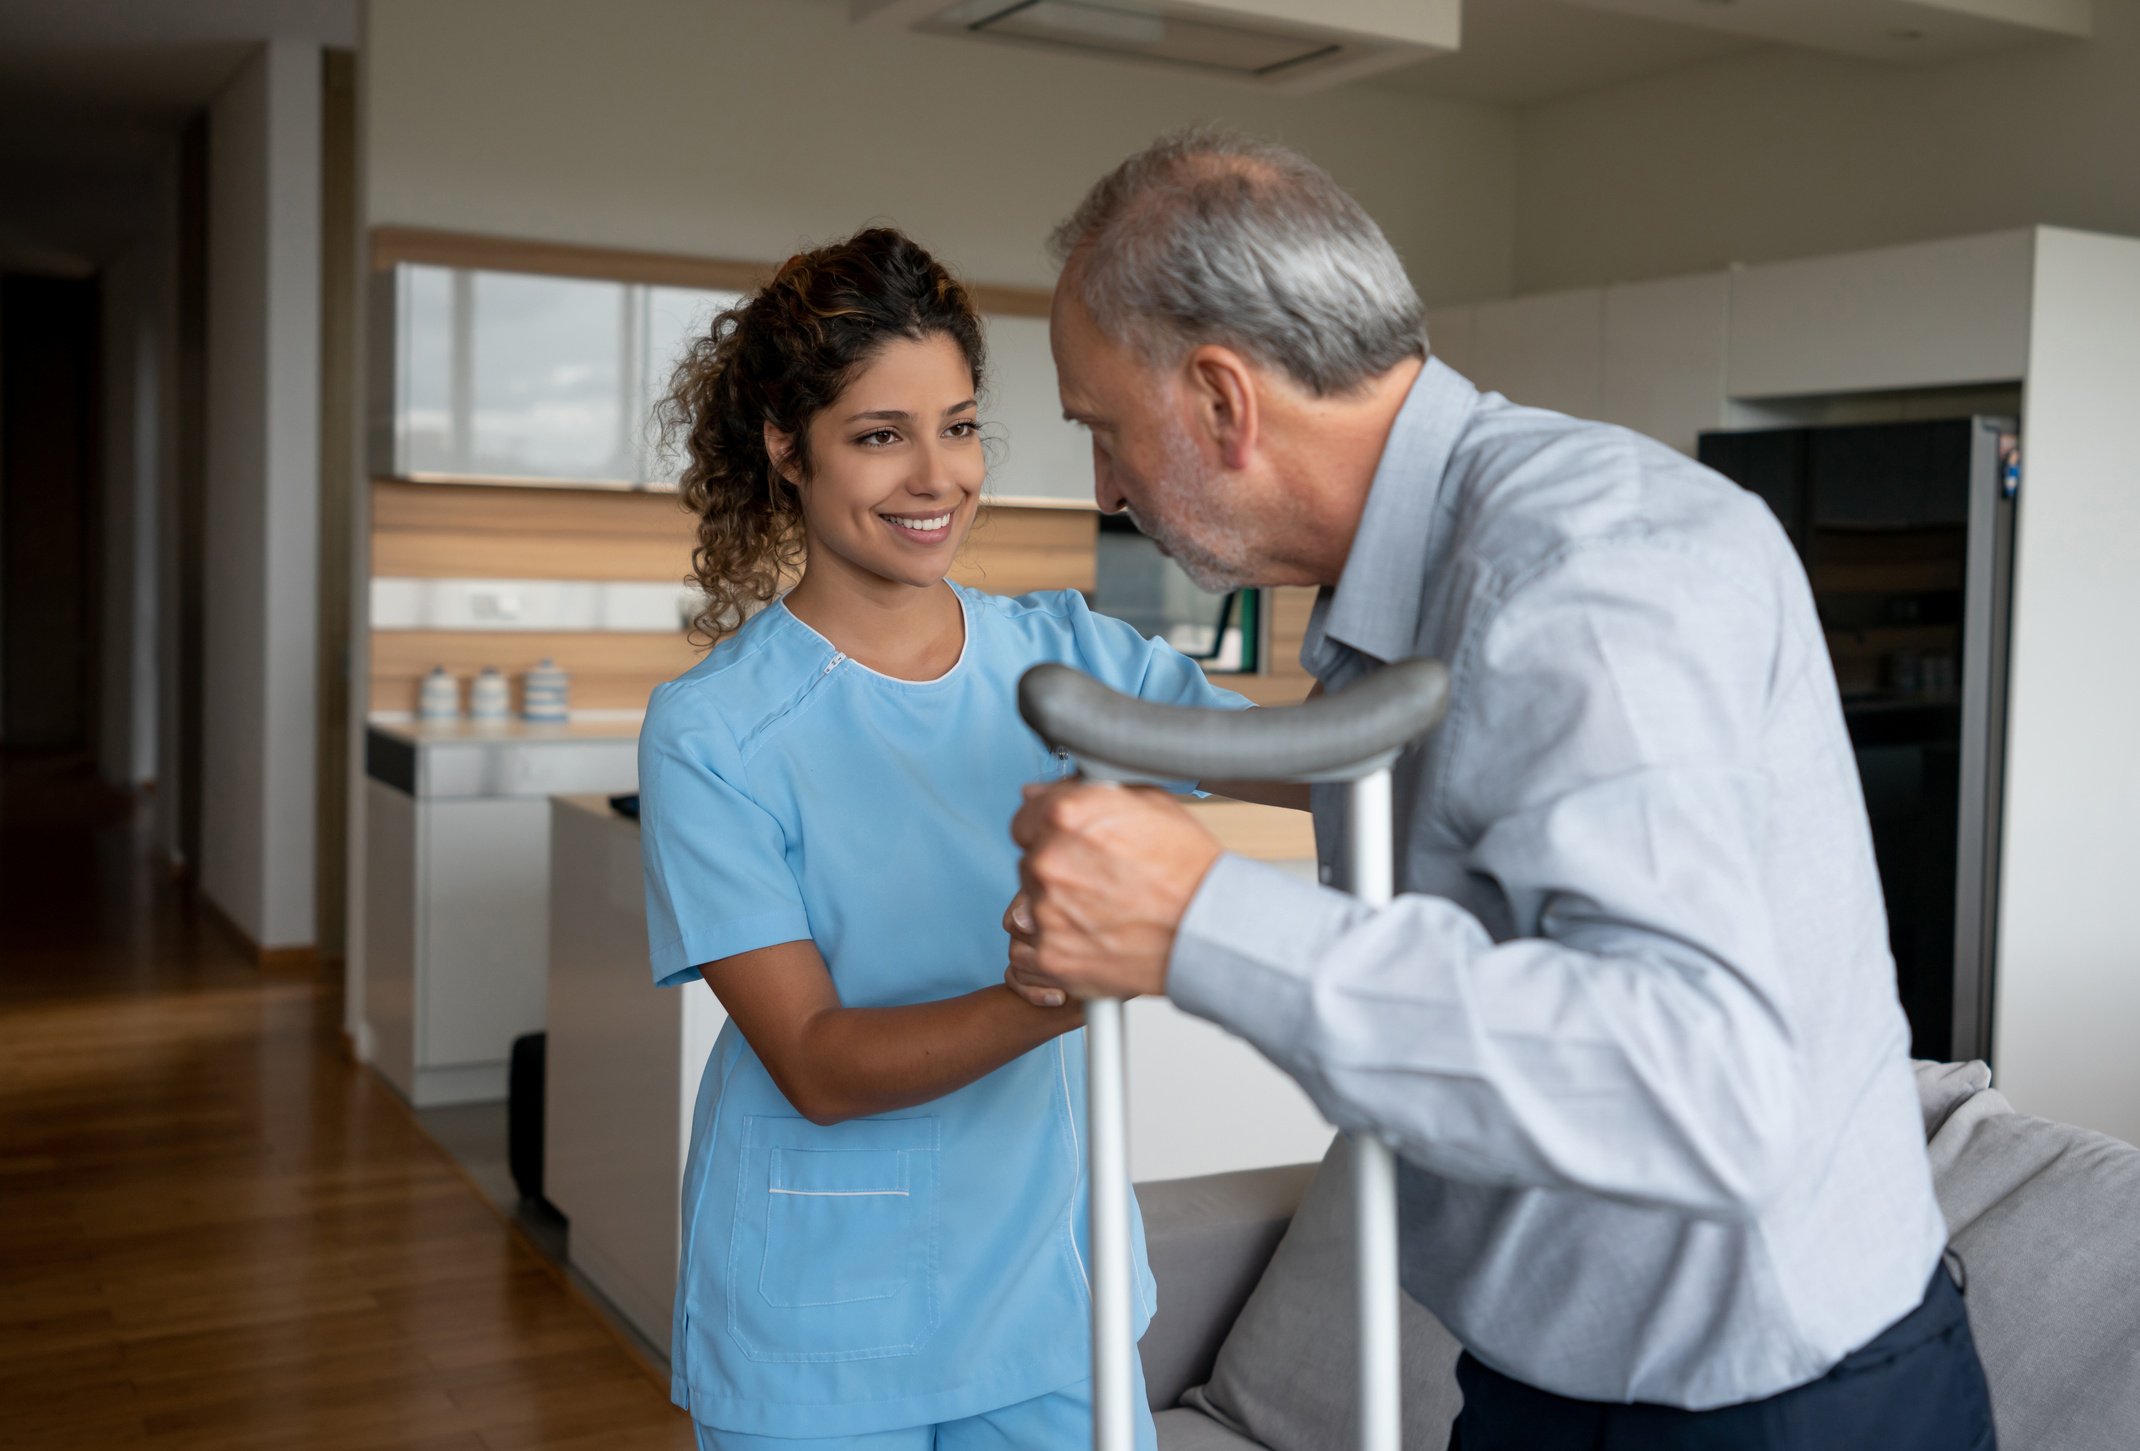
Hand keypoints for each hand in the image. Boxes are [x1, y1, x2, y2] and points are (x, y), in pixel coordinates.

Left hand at [1009, 782, 1223, 1000]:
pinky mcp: (1051, 954)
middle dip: (1057, 868)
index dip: (1049, 830)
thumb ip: (1083, 791)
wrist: (1209, 930)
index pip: (1025, 817)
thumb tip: (1039, 792)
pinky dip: (1057, 946)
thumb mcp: (1147, 803)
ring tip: (1100, 910)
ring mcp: (1046, 910)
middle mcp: (1049, 860)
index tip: (1070, 844)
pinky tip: (1093, 938)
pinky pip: (1031, 947)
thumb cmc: (1188, 869)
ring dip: (1055, 907)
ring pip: (1029, 904)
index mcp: (1066, 815)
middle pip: (1029, 861)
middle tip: (1098, 879)